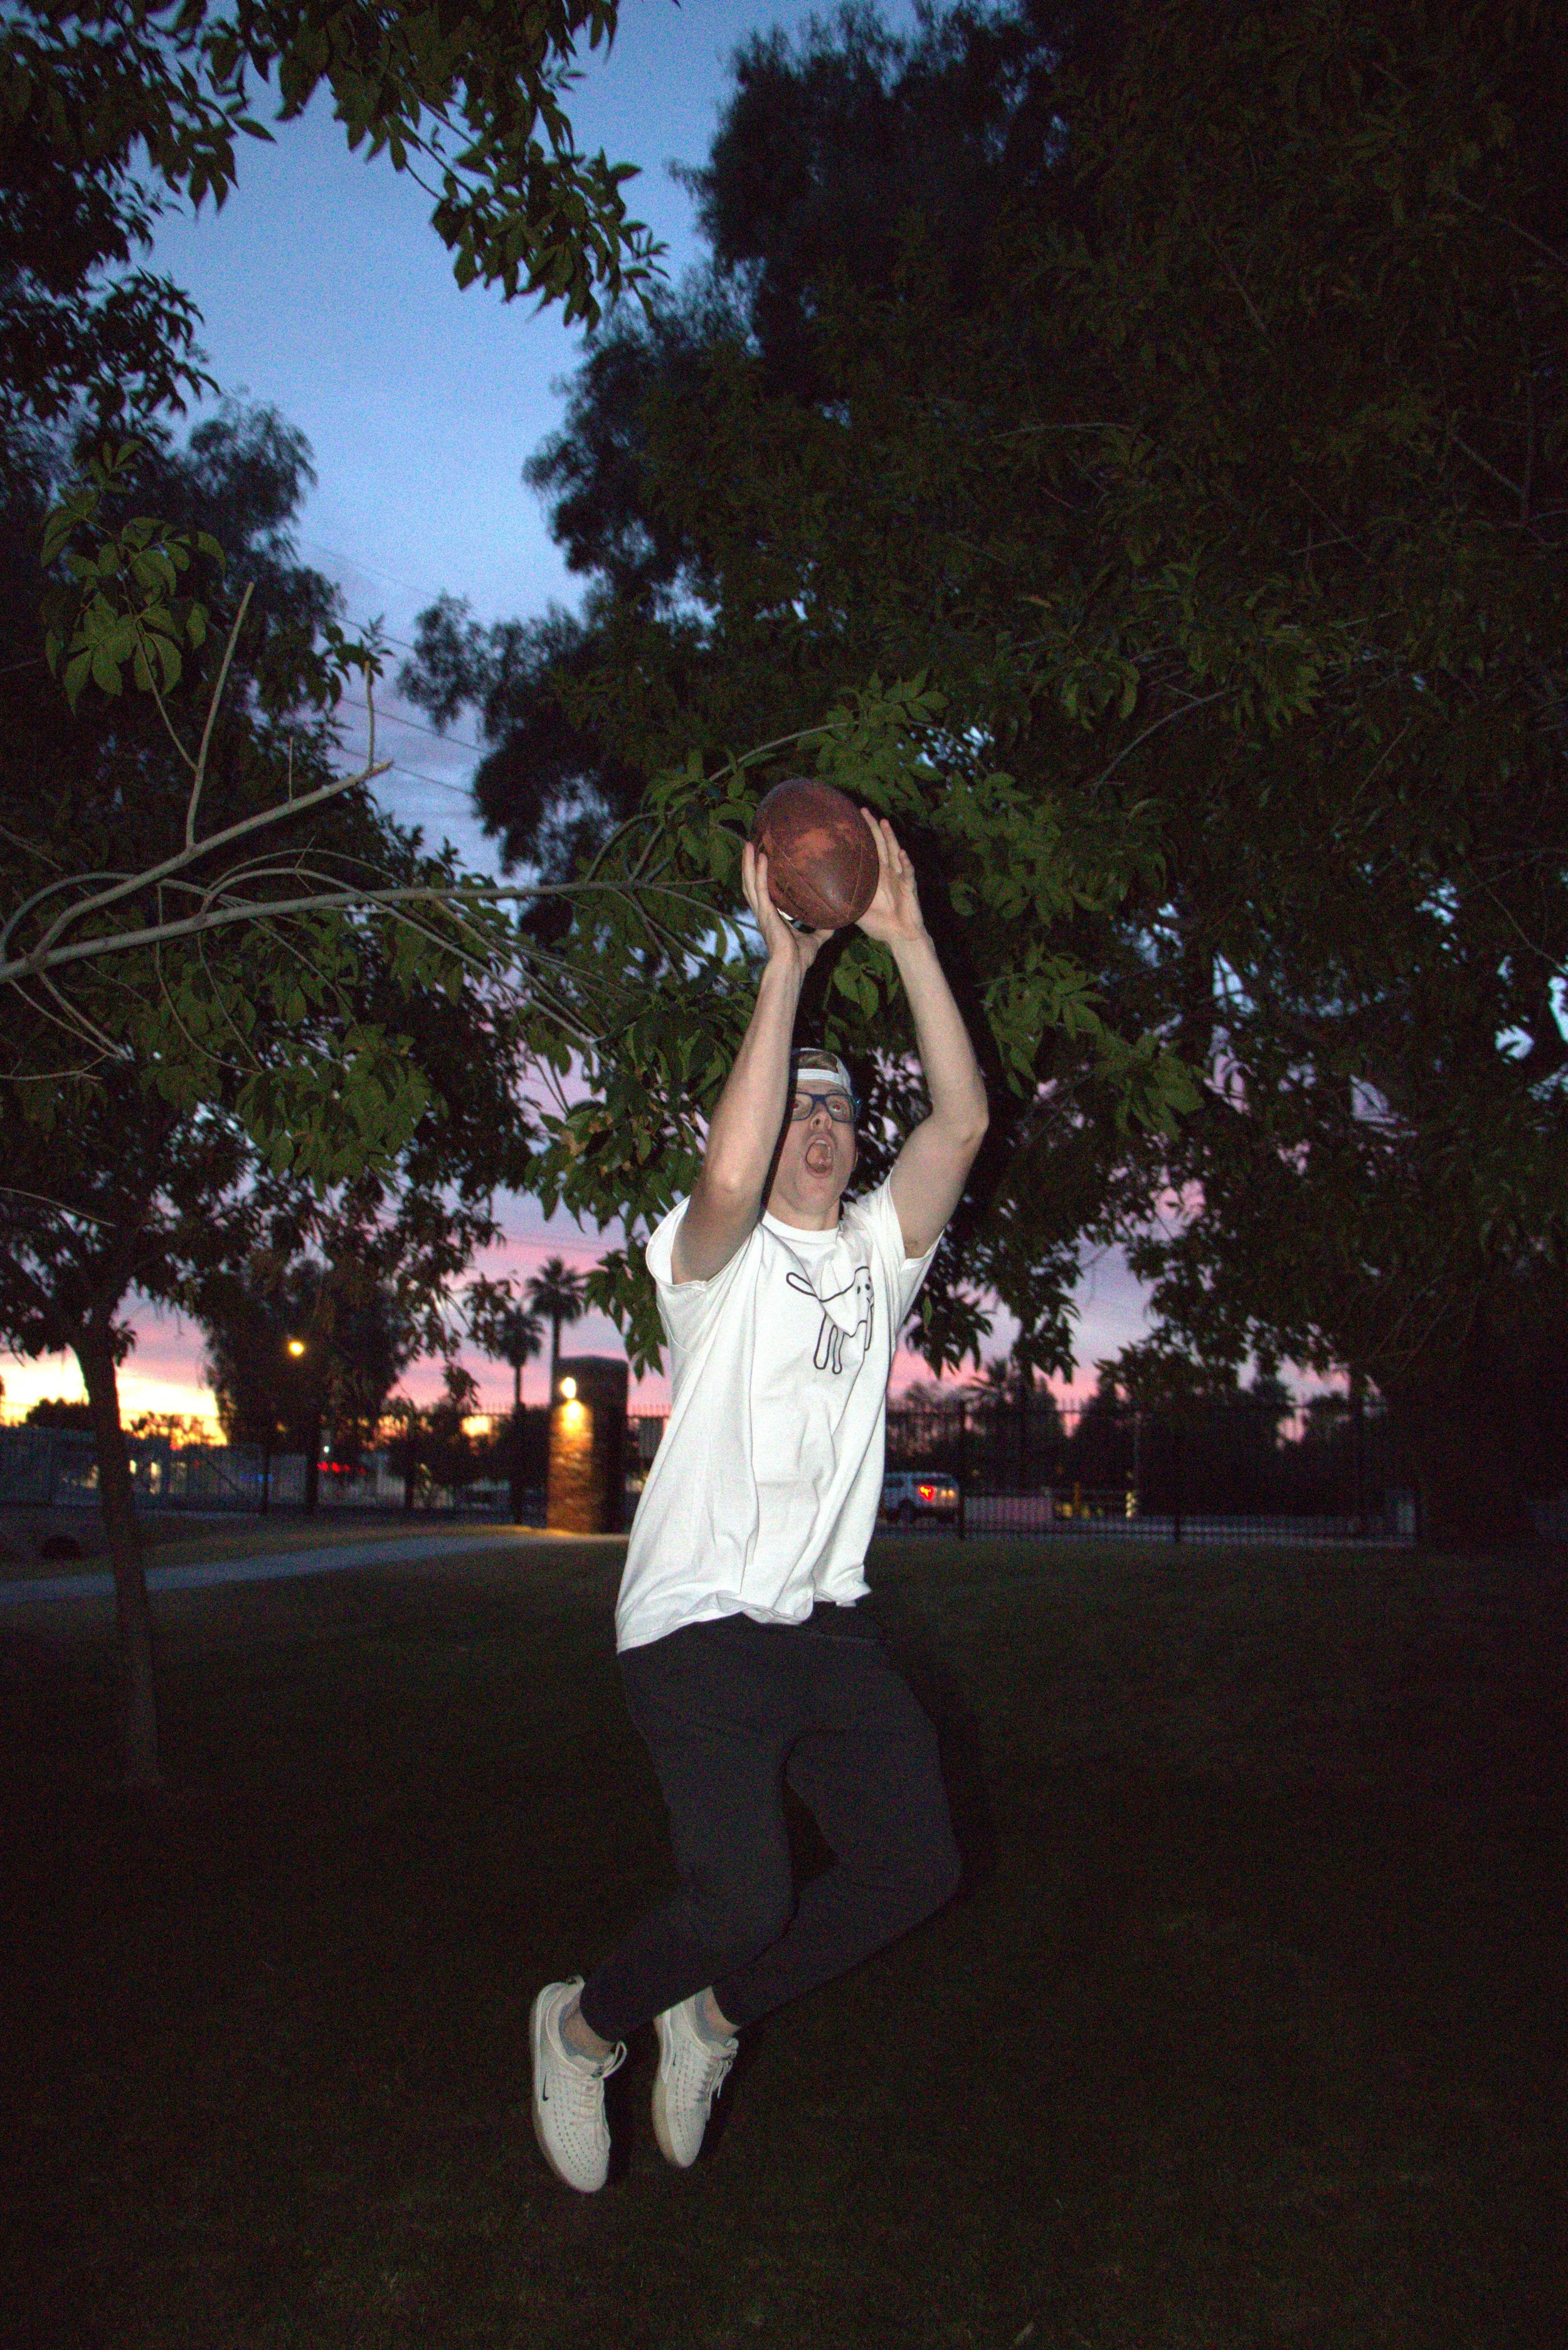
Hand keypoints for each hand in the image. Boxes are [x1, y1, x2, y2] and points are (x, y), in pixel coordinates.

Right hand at [742, 840, 827, 971]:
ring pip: (750, 882)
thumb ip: (821, 930)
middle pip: (751, 882)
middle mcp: (763, 911)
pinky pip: (760, 888)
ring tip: (749, 844)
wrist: (792, 968)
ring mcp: (762, 912)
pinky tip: (761, 857)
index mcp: (771, 916)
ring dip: (748, 862)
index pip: (761, 891)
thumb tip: (835, 923)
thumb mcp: (814, 939)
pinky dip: (759, 872)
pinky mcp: (765, 913)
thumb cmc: (799, 958)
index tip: (760, 858)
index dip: (758, 875)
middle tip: (750, 843)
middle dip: (749, 863)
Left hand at [855, 811, 926, 944]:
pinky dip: (905, 863)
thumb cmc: (879, 923)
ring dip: (890, 837)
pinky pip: (907, 873)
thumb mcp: (856, 910)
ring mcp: (899, 877)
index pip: (868, 849)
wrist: (898, 936)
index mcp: (876, 874)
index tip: (850, 819)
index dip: (861, 835)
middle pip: (881, 844)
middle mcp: (888, 871)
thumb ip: (843, 901)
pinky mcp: (909, 887)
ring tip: (883, 822)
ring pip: (895, 852)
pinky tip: (901, 853)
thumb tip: (819, 900)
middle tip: (864, 810)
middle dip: (873, 827)